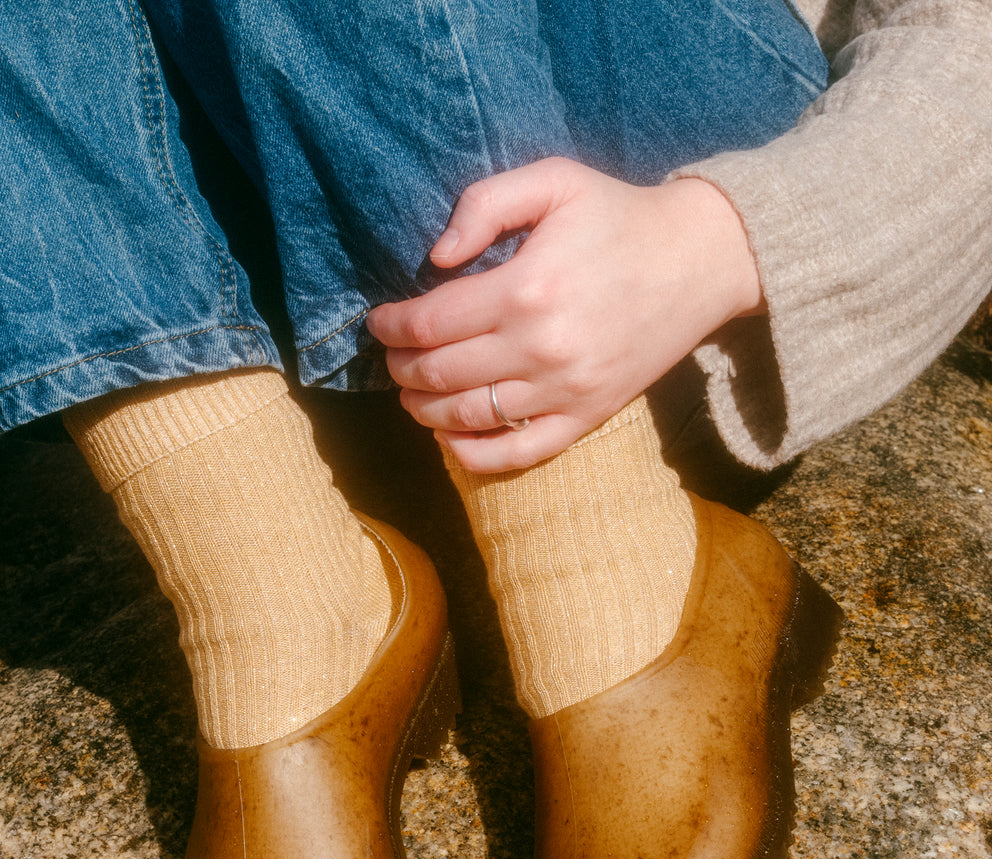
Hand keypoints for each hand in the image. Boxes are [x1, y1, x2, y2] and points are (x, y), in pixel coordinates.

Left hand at [366, 158, 762, 471]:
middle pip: (441, 375)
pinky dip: (472, 454)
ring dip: (424, 411)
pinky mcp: (586, 416)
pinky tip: (449, 438)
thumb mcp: (554, 180)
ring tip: (412, 394)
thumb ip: (485, 204)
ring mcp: (564, 390)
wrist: (700, 261)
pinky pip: (518, 454)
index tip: (380, 323)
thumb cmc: (619, 215)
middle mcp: (540, 348)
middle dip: (402, 369)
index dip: (393, 326)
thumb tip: (436, 257)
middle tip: (394, 358)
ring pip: (468, 418)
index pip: (431, 323)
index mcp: (526, 288)